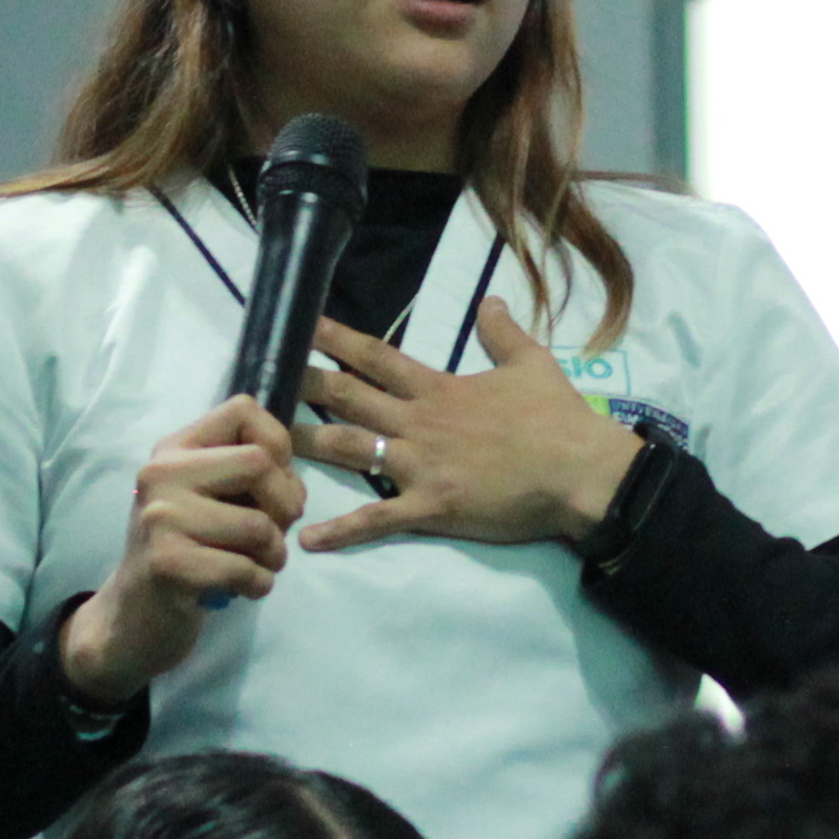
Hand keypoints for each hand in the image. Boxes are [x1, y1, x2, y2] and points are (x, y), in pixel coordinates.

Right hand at [59, 397, 305, 699]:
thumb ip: (244, 474)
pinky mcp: (167, 563)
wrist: (134, 615)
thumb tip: (292, 480)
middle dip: (286, 505)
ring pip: (259, 525)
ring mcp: (159, 518)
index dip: (279, 445)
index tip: (271, 484)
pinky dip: (259, 584)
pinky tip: (244, 589)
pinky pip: (245, 569)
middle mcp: (160, 473)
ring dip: (275, 554)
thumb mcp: (205, 497)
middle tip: (273, 534)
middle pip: (259, 463)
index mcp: (174, 448)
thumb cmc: (185, 550)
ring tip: (258, 565)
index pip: (244, 410)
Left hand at [291, 302, 640, 552]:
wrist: (581, 471)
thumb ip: (502, 331)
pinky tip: (307, 539)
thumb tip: (489, 299)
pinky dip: (341, 531)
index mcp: (438, 388)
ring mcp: (420, 466)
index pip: (377, 357)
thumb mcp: (532, 363)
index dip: (336, 340)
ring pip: (350, 451)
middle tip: (257, 380)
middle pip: (348, 398)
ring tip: (262, 449)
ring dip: (306, 446)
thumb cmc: (558, 418)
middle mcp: (418, 422)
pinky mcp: (431, 507)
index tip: (302, 325)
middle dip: (302, 386)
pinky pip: (378, 520)